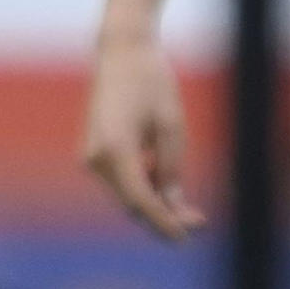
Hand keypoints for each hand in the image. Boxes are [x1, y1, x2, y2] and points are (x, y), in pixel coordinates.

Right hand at [79, 30, 204, 240]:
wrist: (121, 50)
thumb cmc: (151, 80)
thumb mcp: (171, 126)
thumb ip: (172, 169)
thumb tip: (173, 207)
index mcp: (115, 149)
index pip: (141, 200)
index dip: (164, 223)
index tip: (185, 238)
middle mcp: (95, 158)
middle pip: (133, 202)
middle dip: (164, 215)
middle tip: (199, 221)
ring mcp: (90, 156)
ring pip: (127, 194)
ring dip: (155, 201)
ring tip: (189, 203)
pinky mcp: (94, 153)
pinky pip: (122, 180)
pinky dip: (144, 186)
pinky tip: (166, 180)